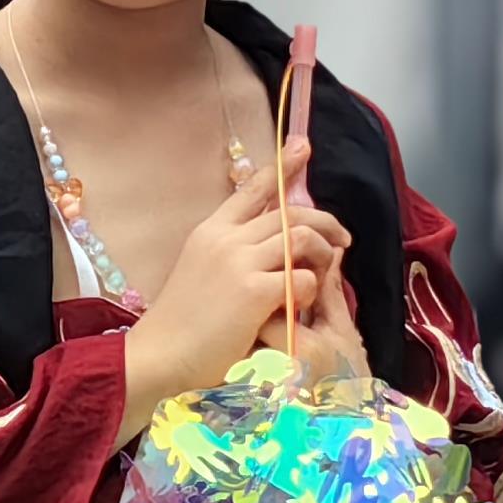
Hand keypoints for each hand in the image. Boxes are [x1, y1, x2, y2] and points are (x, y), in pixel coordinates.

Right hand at [122, 139, 367, 434]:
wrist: (160, 355)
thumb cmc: (182, 322)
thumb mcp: (201, 270)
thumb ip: (232, 251)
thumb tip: (271, 243)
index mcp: (211, 230)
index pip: (253, 188)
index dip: (283, 165)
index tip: (304, 147)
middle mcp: (226, 238)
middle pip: (290, 212)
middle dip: (325, 222)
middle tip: (342, 239)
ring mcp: (240, 262)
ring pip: (301, 238)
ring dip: (322, 255)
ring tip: (326, 273)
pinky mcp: (254, 292)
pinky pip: (303, 279)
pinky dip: (311, 290)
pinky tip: (302, 305)